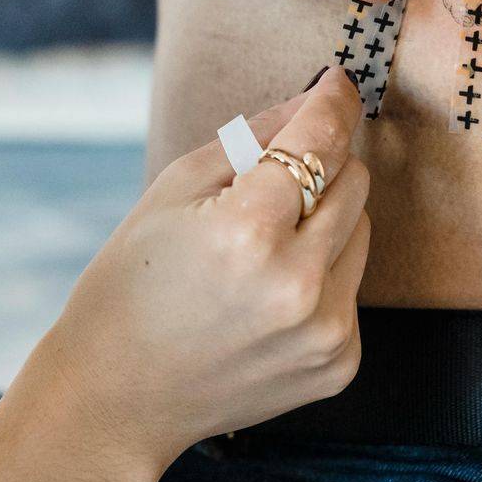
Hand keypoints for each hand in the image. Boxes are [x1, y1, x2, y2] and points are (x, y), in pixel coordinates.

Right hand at [27, 71, 370, 475]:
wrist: (118, 398)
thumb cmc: (132, 286)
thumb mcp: (173, 191)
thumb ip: (251, 137)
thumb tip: (313, 99)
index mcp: (247, 230)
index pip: (319, 140)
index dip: (331, 101)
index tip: (336, 83)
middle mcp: (297, 283)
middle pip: (354, 180)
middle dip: (319, 167)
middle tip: (269, 184)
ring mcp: (325, 330)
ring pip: (362, 230)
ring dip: (322, 224)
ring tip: (258, 254)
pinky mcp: (339, 363)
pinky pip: (353, 286)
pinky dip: (321, 277)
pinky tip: (266, 300)